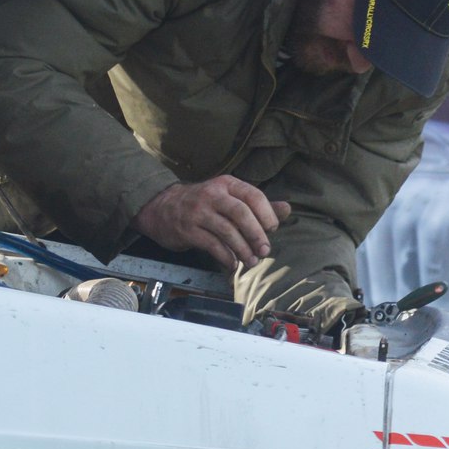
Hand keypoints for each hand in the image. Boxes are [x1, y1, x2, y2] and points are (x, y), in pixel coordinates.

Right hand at [134, 176, 291, 270]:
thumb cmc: (203, 204)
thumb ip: (258, 204)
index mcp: (227, 184)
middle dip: (257, 234)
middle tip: (265, 250)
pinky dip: (226, 257)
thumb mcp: (229, 198)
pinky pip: (211, 245)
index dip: (267, 213)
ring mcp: (198, 212)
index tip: (273, 229)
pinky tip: (233, 264)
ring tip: (252, 262)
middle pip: (241, 213)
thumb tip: (287, 209)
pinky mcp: (188, 230)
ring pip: (227, 231)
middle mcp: (212, 195)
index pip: (253, 196)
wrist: (161, 208)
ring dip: (243, 250)